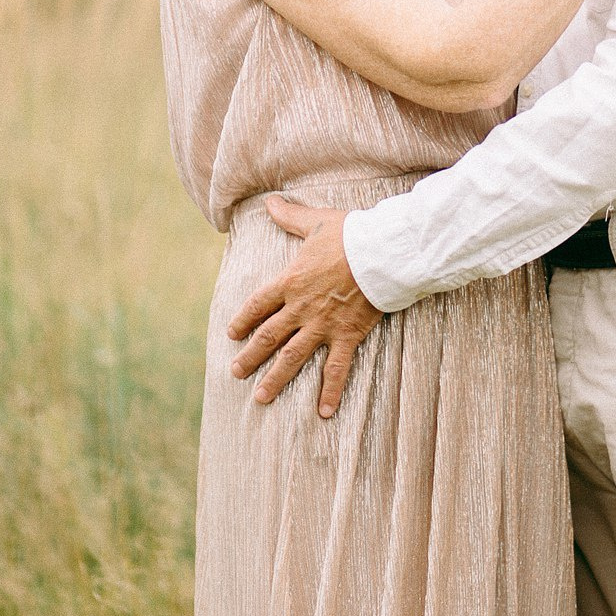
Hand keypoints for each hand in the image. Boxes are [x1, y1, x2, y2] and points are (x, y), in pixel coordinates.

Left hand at [227, 196, 381, 416]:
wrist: (383, 253)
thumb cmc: (351, 234)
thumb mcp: (316, 222)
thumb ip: (290, 216)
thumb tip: (268, 202)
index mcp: (291, 281)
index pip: (258, 304)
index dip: (243, 319)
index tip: (232, 333)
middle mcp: (301, 308)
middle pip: (268, 336)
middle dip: (250, 357)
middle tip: (236, 373)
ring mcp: (323, 325)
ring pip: (293, 357)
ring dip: (276, 378)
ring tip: (261, 397)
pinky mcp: (347, 335)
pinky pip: (337, 369)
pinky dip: (331, 391)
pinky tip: (324, 413)